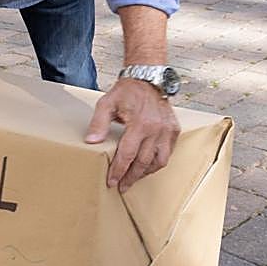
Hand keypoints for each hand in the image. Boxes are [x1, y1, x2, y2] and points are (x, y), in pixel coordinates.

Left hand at [84, 78, 180, 192]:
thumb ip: (98, 123)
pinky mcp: (174, 130)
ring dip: (146, 173)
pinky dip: (157, 162)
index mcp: (140, 124)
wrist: (148, 79)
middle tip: (122, 186)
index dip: (118, 171)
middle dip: (131, 177)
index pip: (127, 155)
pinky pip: (168, 152)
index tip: (112, 182)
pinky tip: (146, 166)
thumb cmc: (126, 92)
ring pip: (159, 161)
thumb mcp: (106, 104)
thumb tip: (91, 142)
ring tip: (133, 179)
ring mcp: (168, 131)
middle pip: (143, 162)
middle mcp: (157, 130)